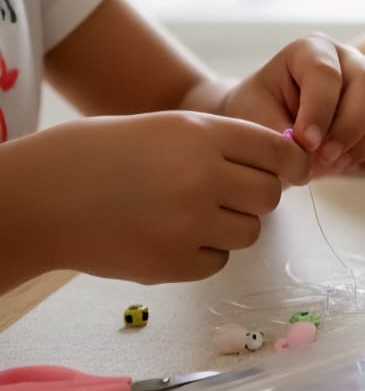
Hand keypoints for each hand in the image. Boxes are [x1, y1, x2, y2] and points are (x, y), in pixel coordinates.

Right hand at [32, 113, 310, 282]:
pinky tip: (169, 235)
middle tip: (229, 195)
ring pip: (250, 231)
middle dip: (257, 196)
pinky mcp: (174, 263)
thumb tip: (285, 164)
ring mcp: (189, 224)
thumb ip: (226, 143)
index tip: (291, 172)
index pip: (278, 152)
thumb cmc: (110, 155)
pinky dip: (203, 252)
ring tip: (191, 214)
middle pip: (270, 195)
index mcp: (203, 135)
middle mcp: (203, 177)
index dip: (291, 165)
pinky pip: (218, 260)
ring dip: (231, 226)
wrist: (47, 195)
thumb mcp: (171, 127)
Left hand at [221, 35, 364, 175]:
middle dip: (350, 127)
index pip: (326, 73)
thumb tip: (310, 155)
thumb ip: (279, 136)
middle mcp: (349, 60)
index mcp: (311, 51)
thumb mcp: (254, 121)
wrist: (272, 126)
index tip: (305, 142)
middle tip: (325, 157)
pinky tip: (350, 165)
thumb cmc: (259, 117)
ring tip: (338, 163)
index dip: (319, 111)